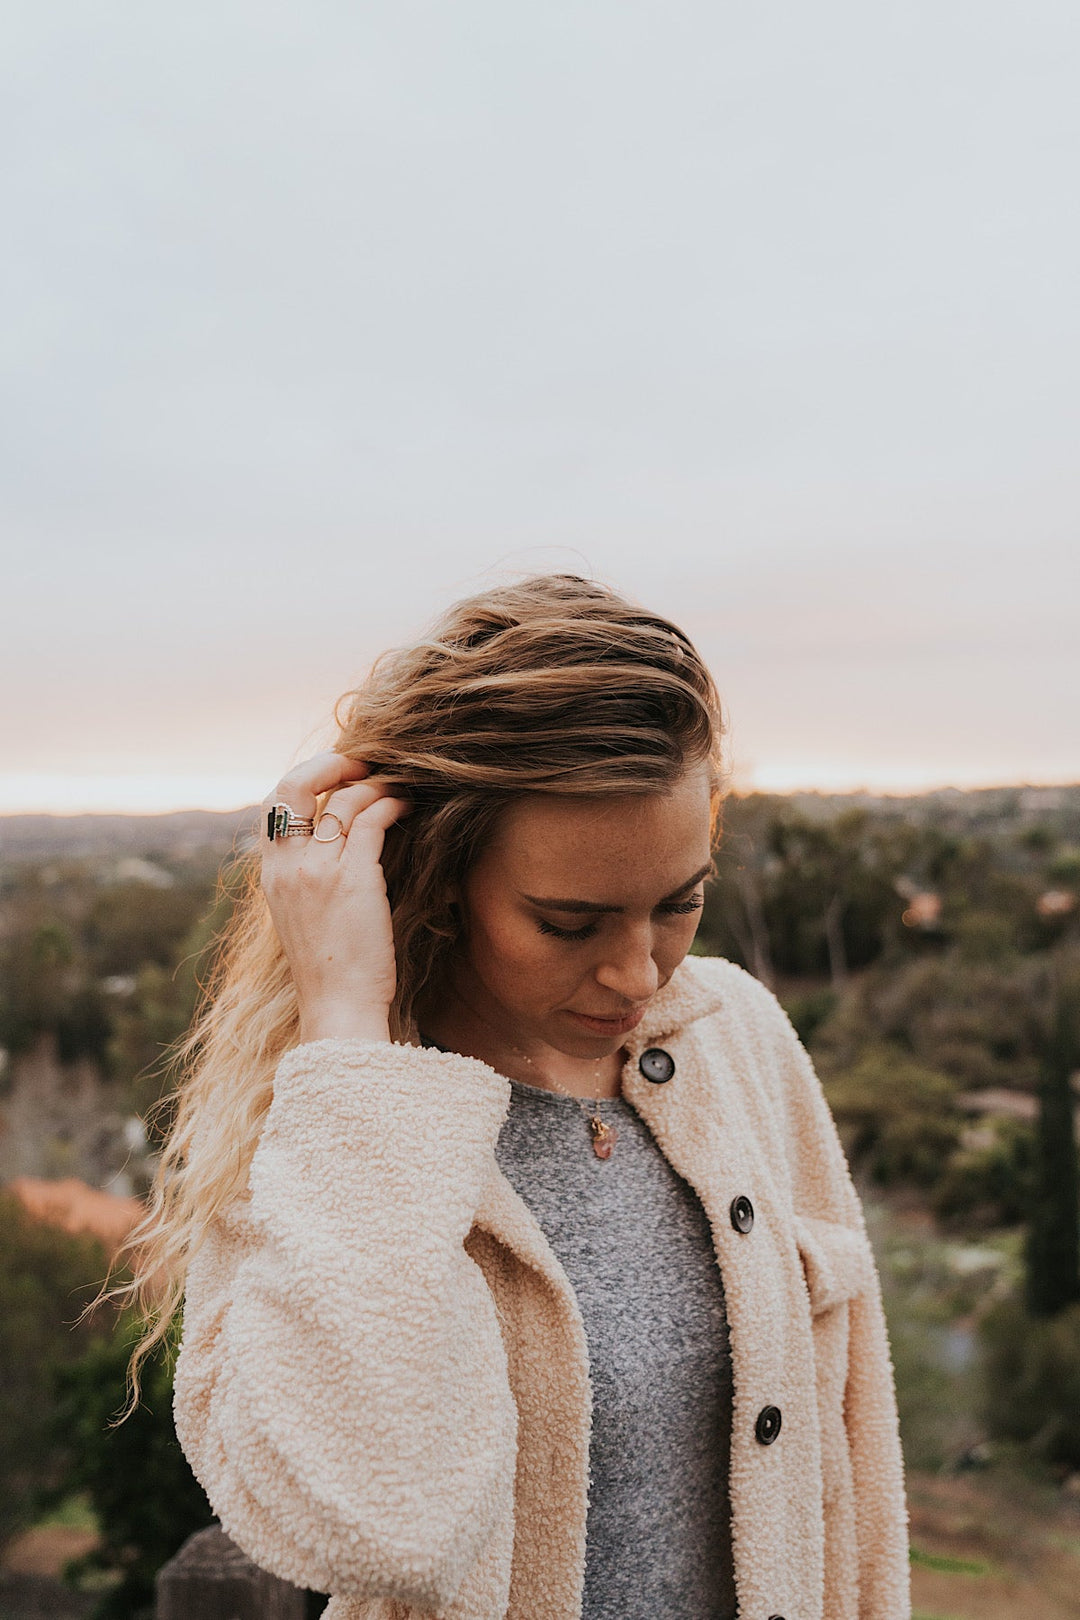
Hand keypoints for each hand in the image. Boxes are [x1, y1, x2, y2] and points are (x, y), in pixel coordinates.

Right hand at [260, 751, 410, 1043]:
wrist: (338, 1008)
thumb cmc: (331, 970)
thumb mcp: (304, 918)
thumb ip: (308, 880)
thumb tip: (335, 846)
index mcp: (271, 875)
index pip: (272, 806)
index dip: (304, 780)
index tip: (336, 777)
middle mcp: (286, 866)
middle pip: (292, 786)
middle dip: (328, 764)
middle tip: (361, 764)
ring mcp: (317, 871)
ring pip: (342, 799)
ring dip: (374, 784)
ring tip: (399, 786)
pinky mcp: (352, 878)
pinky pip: (370, 820)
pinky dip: (390, 804)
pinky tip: (406, 806)